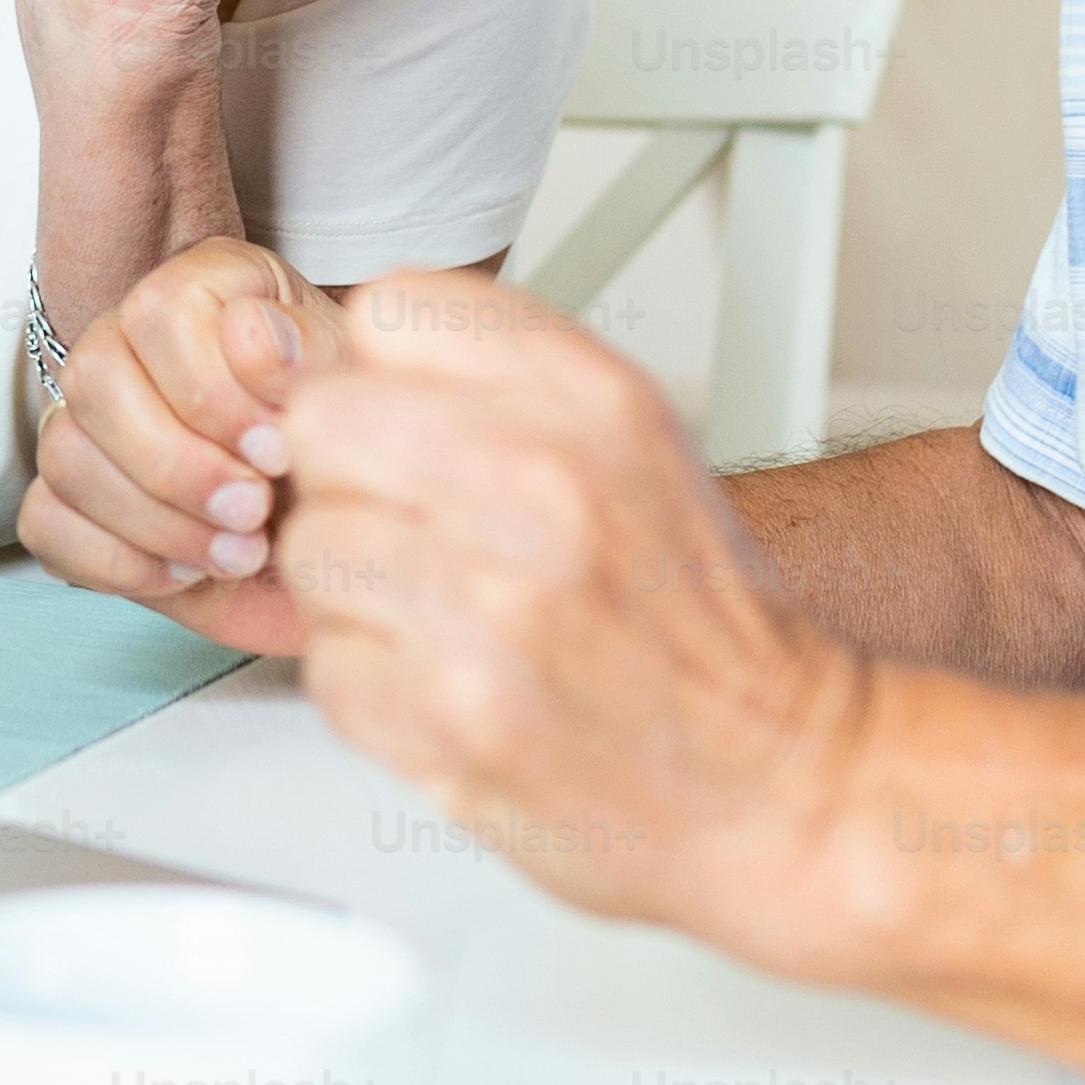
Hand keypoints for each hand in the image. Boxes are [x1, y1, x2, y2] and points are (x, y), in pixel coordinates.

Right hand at [13, 239, 343, 653]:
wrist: (350, 538)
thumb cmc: (350, 448)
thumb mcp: (358, 392)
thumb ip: (310, 353)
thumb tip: (247, 335)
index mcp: (206, 292)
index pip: (159, 311)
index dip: (211, 389)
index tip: (275, 451)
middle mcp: (132, 344)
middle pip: (94, 379)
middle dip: (176, 463)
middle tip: (254, 510)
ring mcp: (92, 424)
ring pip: (65, 453)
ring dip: (155, 520)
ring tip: (238, 551)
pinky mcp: (74, 502)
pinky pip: (46, 521)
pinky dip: (115, 560)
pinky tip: (186, 572)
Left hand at [274, 272, 873, 942]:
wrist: (772, 775)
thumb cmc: (698, 617)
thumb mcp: (638, 440)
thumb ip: (506, 376)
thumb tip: (359, 349)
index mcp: (591, 400)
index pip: (391, 309)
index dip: (385, 372)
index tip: (407, 419)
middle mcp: (538, 486)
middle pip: (324, 421)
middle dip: (353, 475)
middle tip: (410, 522)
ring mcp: (486, 605)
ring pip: (312, 545)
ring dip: (358, 588)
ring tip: (441, 613)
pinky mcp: (443, 715)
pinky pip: (325, 663)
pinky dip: (372, 681)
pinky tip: (446, 680)